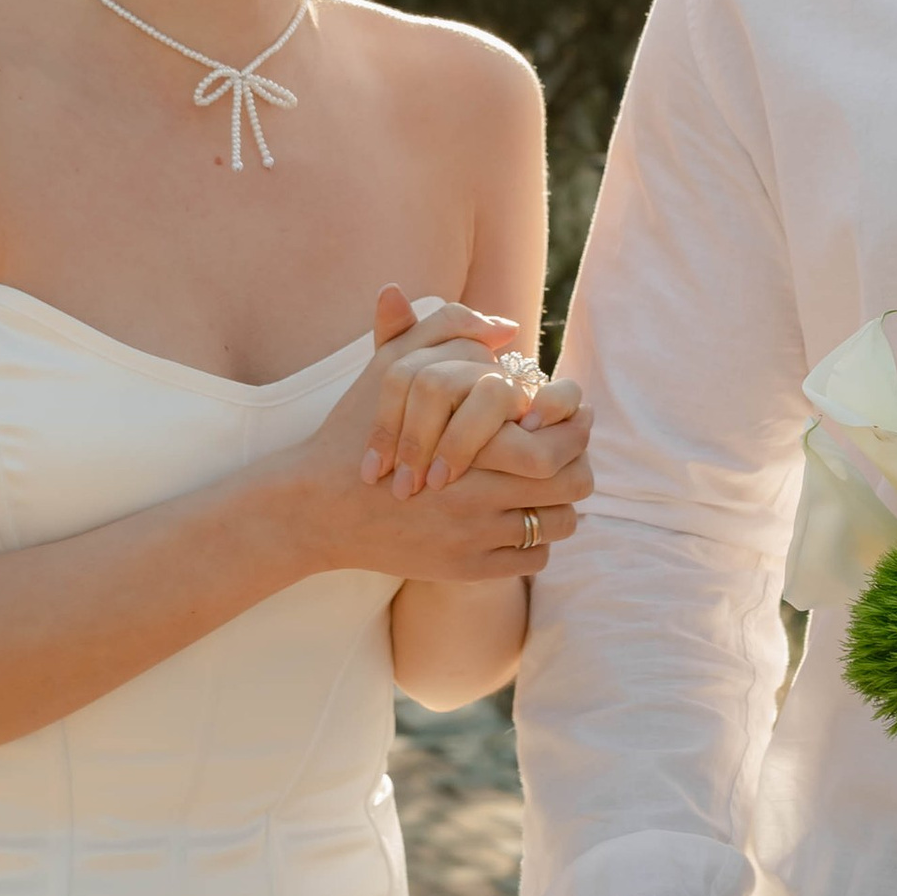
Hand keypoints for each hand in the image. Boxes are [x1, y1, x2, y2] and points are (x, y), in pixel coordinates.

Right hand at [296, 297, 587, 584]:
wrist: (316, 507)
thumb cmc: (354, 430)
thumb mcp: (390, 367)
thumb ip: (444, 330)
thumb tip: (504, 327)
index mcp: (472, 439)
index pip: (559, 440)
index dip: (576, 427)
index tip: (574, 419)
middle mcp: (478, 490)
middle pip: (571, 483)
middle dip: (580, 467)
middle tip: (573, 458)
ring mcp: (473, 534)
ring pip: (557, 523)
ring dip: (562, 507)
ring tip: (551, 492)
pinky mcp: (465, 568)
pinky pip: (533, 558)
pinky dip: (536, 542)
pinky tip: (520, 523)